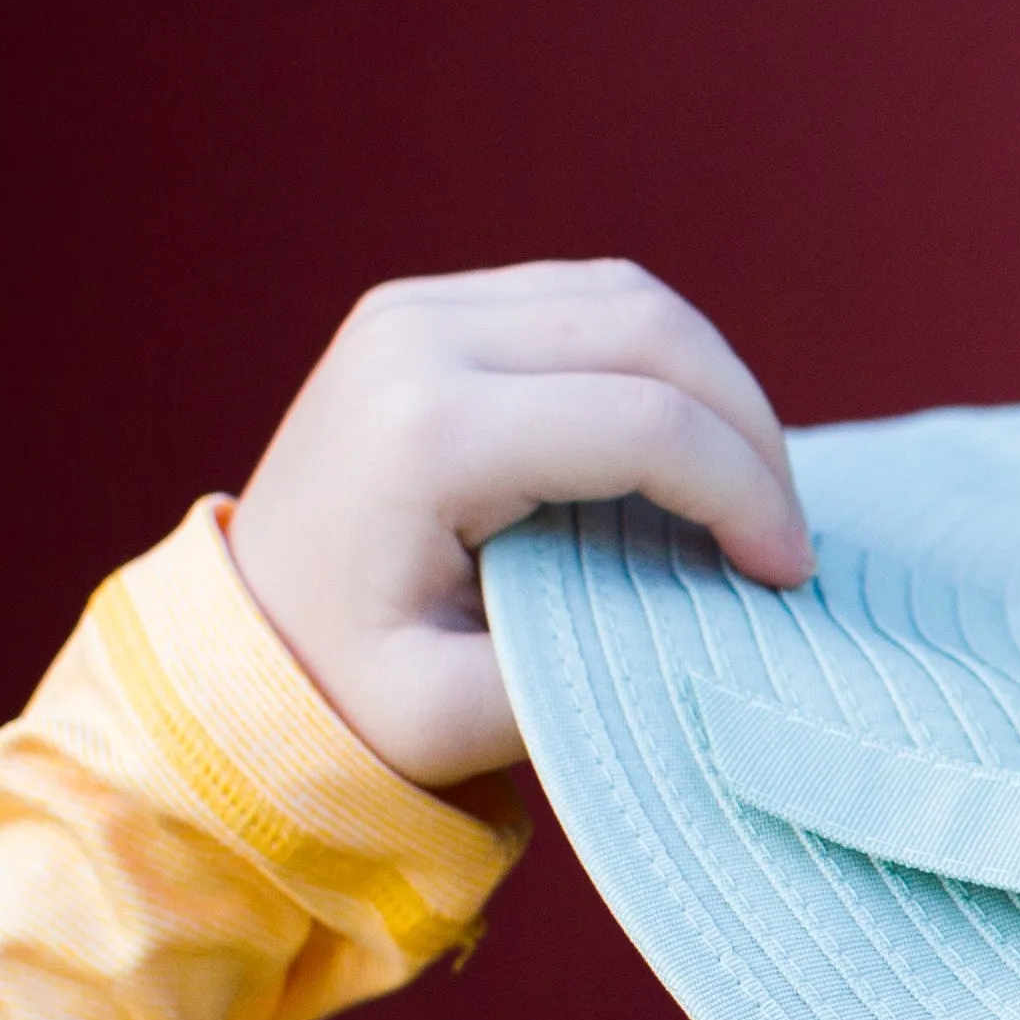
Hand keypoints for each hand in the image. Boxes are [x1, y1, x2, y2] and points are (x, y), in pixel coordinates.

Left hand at [228, 261, 811, 787]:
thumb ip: (575, 679)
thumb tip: (705, 633)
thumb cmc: (344, 692)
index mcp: (426, 435)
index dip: (748, 494)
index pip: (648, 425)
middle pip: (656, 336)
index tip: (785, 575)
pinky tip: (684, 446)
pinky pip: (590, 299)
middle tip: (784, 534)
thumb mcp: (450, 720)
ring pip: (635, 301)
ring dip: (718, 388)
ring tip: (746, 489)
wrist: (235, 641)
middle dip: (752, 433)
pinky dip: (664, 363)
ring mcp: (419, 309)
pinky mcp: (431, 306)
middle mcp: (417, 341)